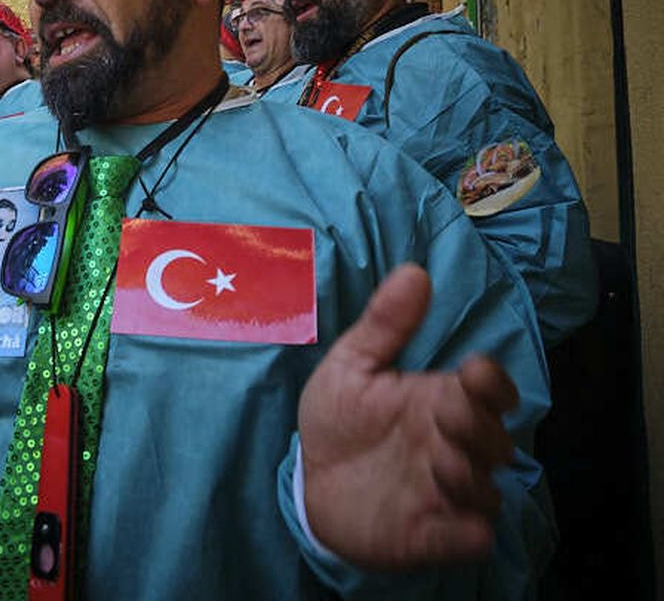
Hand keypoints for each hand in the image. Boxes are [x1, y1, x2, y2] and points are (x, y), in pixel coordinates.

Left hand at [299, 265, 519, 568]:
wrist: (309, 484)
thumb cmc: (338, 422)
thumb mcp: (350, 368)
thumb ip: (383, 325)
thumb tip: (414, 270)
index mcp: (441, 401)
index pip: (492, 390)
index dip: (494, 382)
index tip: (473, 372)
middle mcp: (454, 447)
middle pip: (497, 438)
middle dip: (479, 427)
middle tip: (443, 417)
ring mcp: (449, 492)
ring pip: (490, 488)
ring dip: (471, 475)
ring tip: (437, 463)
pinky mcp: (436, 534)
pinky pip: (472, 536)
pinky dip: (468, 529)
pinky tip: (446, 518)